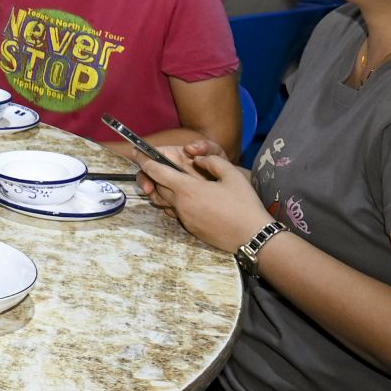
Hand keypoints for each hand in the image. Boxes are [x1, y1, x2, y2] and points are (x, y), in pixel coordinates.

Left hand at [136, 144, 272, 251]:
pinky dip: (175, 203)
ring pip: (164, 201)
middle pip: (157, 186)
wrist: (254, 237)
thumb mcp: (232, 175)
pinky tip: (190, 199)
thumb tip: (198, 159)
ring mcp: (185, 219)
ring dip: (163, 190)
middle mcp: (180, 205)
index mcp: (187, 189)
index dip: (144, 160)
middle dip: (152, 175)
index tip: (136, 152)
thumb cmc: (244, 205)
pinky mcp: (191, 230)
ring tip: (172, 182)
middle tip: (154, 165)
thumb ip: (212, 162)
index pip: (156, 172)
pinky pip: (176, 213)